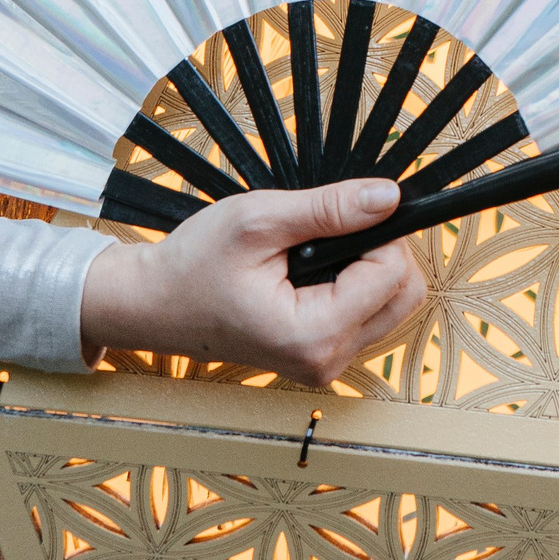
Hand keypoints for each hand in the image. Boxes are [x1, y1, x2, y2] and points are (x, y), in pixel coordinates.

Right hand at [79, 175, 425, 385]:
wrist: (154, 304)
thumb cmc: (194, 265)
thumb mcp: (259, 221)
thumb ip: (329, 209)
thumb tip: (388, 196)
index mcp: (312, 336)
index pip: (393, 274)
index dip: (378, 230)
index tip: (344, 209)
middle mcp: (325, 360)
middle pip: (404, 294)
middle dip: (382, 249)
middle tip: (331, 225)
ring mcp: (323, 362)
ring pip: (391, 304)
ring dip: (369, 265)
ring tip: (315, 246)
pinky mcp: (320, 355)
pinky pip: (367, 313)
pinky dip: (355, 282)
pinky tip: (315, 265)